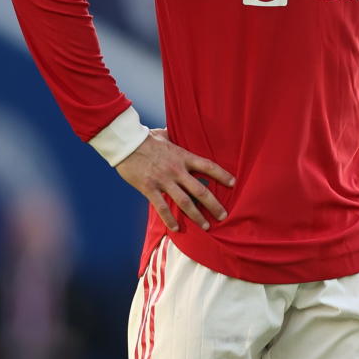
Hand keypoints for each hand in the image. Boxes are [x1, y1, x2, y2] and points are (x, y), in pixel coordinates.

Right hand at [116, 128, 235, 231]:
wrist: (125, 143)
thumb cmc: (145, 138)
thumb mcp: (164, 134)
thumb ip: (174, 136)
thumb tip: (177, 130)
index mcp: (182, 156)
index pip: (208, 166)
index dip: (222, 175)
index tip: (233, 183)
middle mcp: (176, 170)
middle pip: (200, 190)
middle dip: (214, 205)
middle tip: (223, 216)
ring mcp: (163, 180)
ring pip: (185, 202)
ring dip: (197, 216)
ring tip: (206, 226)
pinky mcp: (149, 188)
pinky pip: (162, 207)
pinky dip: (170, 219)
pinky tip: (176, 229)